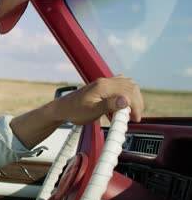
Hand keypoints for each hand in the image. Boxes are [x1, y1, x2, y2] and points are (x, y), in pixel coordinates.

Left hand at [10, 75, 142, 148]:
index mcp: (103, 86)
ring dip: (133, 97)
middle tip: (134, 117)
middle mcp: (104, 82)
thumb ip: (109, 106)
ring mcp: (104, 82)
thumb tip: (125, 101)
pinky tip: (125, 102)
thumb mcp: (91, 112)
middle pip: (130, 86)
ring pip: (127, 84)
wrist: (62, 108)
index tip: (134, 118)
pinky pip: (121, 84)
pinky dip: (127, 93)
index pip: (128, 92)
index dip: (135, 106)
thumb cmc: (74, 111)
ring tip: (131, 111)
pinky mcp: (102, 86)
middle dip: (136, 102)